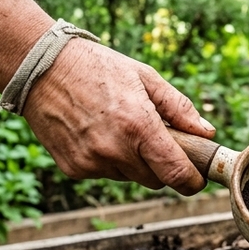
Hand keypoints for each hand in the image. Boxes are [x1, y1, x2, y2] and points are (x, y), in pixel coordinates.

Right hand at [22, 40, 215, 194]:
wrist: (41, 68)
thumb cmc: (98, 68)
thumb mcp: (146, 77)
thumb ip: (180, 108)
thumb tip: (207, 132)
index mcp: (139, 126)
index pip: (176, 174)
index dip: (192, 182)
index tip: (198, 178)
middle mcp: (115, 150)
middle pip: (155, 180)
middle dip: (162, 165)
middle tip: (155, 139)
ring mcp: (91, 162)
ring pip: (129, 177)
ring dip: (133, 162)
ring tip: (120, 128)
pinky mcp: (73, 169)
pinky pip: (104, 174)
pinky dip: (108, 161)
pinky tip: (97, 133)